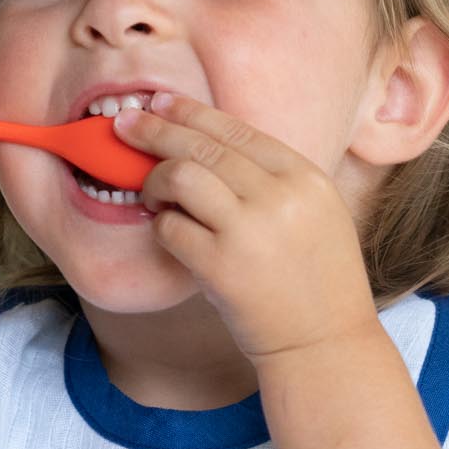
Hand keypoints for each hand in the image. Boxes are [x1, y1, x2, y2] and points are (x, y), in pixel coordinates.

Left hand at [118, 94, 378, 361]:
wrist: (325, 344)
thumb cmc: (315, 282)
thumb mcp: (316, 214)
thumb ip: (274, 182)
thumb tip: (210, 148)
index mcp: (304, 177)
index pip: (237, 129)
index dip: (192, 112)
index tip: (162, 103)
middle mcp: (279, 195)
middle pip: (202, 144)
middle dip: (155, 130)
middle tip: (124, 125)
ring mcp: (250, 229)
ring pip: (181, 175)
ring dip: (155, 181)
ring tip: (150, 195)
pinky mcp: (221, 266)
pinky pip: (171, 228)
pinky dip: (161, 227)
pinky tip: (168, 233)